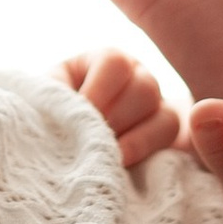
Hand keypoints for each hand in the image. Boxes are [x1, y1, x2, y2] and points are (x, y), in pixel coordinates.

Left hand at [62, 44, 182, 170]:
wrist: (68, 141)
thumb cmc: (55, 112)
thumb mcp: (50, 96)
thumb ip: (55, 96)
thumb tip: (60, 110)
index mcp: (106, 60)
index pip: (114, 62)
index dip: (98, 91)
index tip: (78, 119)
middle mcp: (138, 75)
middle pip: (144, 89)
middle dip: (114, 120)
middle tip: (90, 140)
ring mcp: (158, 103)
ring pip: (163, 114)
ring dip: (131, 139)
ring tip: (103, 155)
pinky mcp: (166, 132)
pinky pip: (172, 137)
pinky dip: (145, 150)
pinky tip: (121, 163)